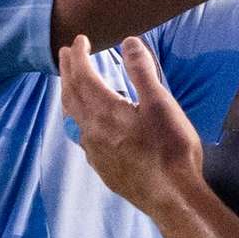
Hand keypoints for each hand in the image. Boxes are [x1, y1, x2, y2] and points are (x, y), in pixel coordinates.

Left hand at [56, 35, 210, 213]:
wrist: (172, 197)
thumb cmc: (170, 149)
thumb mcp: (161, 104)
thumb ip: (142, 72)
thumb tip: (129, 43)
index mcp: (104, 110)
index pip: (82, 75)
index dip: (78, 55)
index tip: (80, 40)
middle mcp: (91, 130)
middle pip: (71, 95)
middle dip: (67, 71)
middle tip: (66, 54)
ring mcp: (94, 152)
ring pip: (71, 118)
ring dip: (68, 95)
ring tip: (69, 84)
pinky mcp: (102, 168)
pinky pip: (80, 137)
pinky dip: (77, 119)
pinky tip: (86, 124)